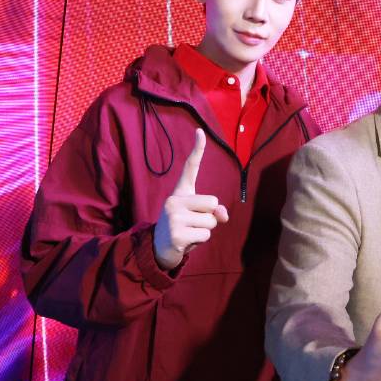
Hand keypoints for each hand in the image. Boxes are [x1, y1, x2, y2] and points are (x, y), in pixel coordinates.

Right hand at [153, 130, 229, 269]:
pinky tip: (186, 242)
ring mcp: (174, 217)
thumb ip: (214, 211)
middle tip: (193, 224)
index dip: (197, 149)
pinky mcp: (177, 234)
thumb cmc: (183, 229)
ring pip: (211, 221)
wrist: (159, 250)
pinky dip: (201, 241)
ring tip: (189, 233)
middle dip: (210, 217)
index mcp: (180, 192)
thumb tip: (222, 215)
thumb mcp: (198, 217)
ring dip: (205, 231)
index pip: (190, 168)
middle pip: (213, 202)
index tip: (200, 131)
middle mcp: (174, 200)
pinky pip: (206, 234)